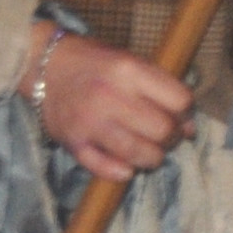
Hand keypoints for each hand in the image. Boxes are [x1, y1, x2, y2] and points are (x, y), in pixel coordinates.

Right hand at [31, 33, 189, 180]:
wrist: (43, 65)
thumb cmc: (93, 62)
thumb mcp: (129, 60)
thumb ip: (159, 87)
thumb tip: (189, 126)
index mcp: (128, 70)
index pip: (179, 100)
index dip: (186, 113)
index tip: (181, 118)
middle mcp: (110, 96)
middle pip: (163, 130)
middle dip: (172, 138)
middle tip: (165, 137)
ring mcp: (90, 121)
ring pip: (140, 153)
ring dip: (152, 158)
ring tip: (149, 152)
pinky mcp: (73, 142)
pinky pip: (105, 168)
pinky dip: (122, 172)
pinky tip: (127, 167)